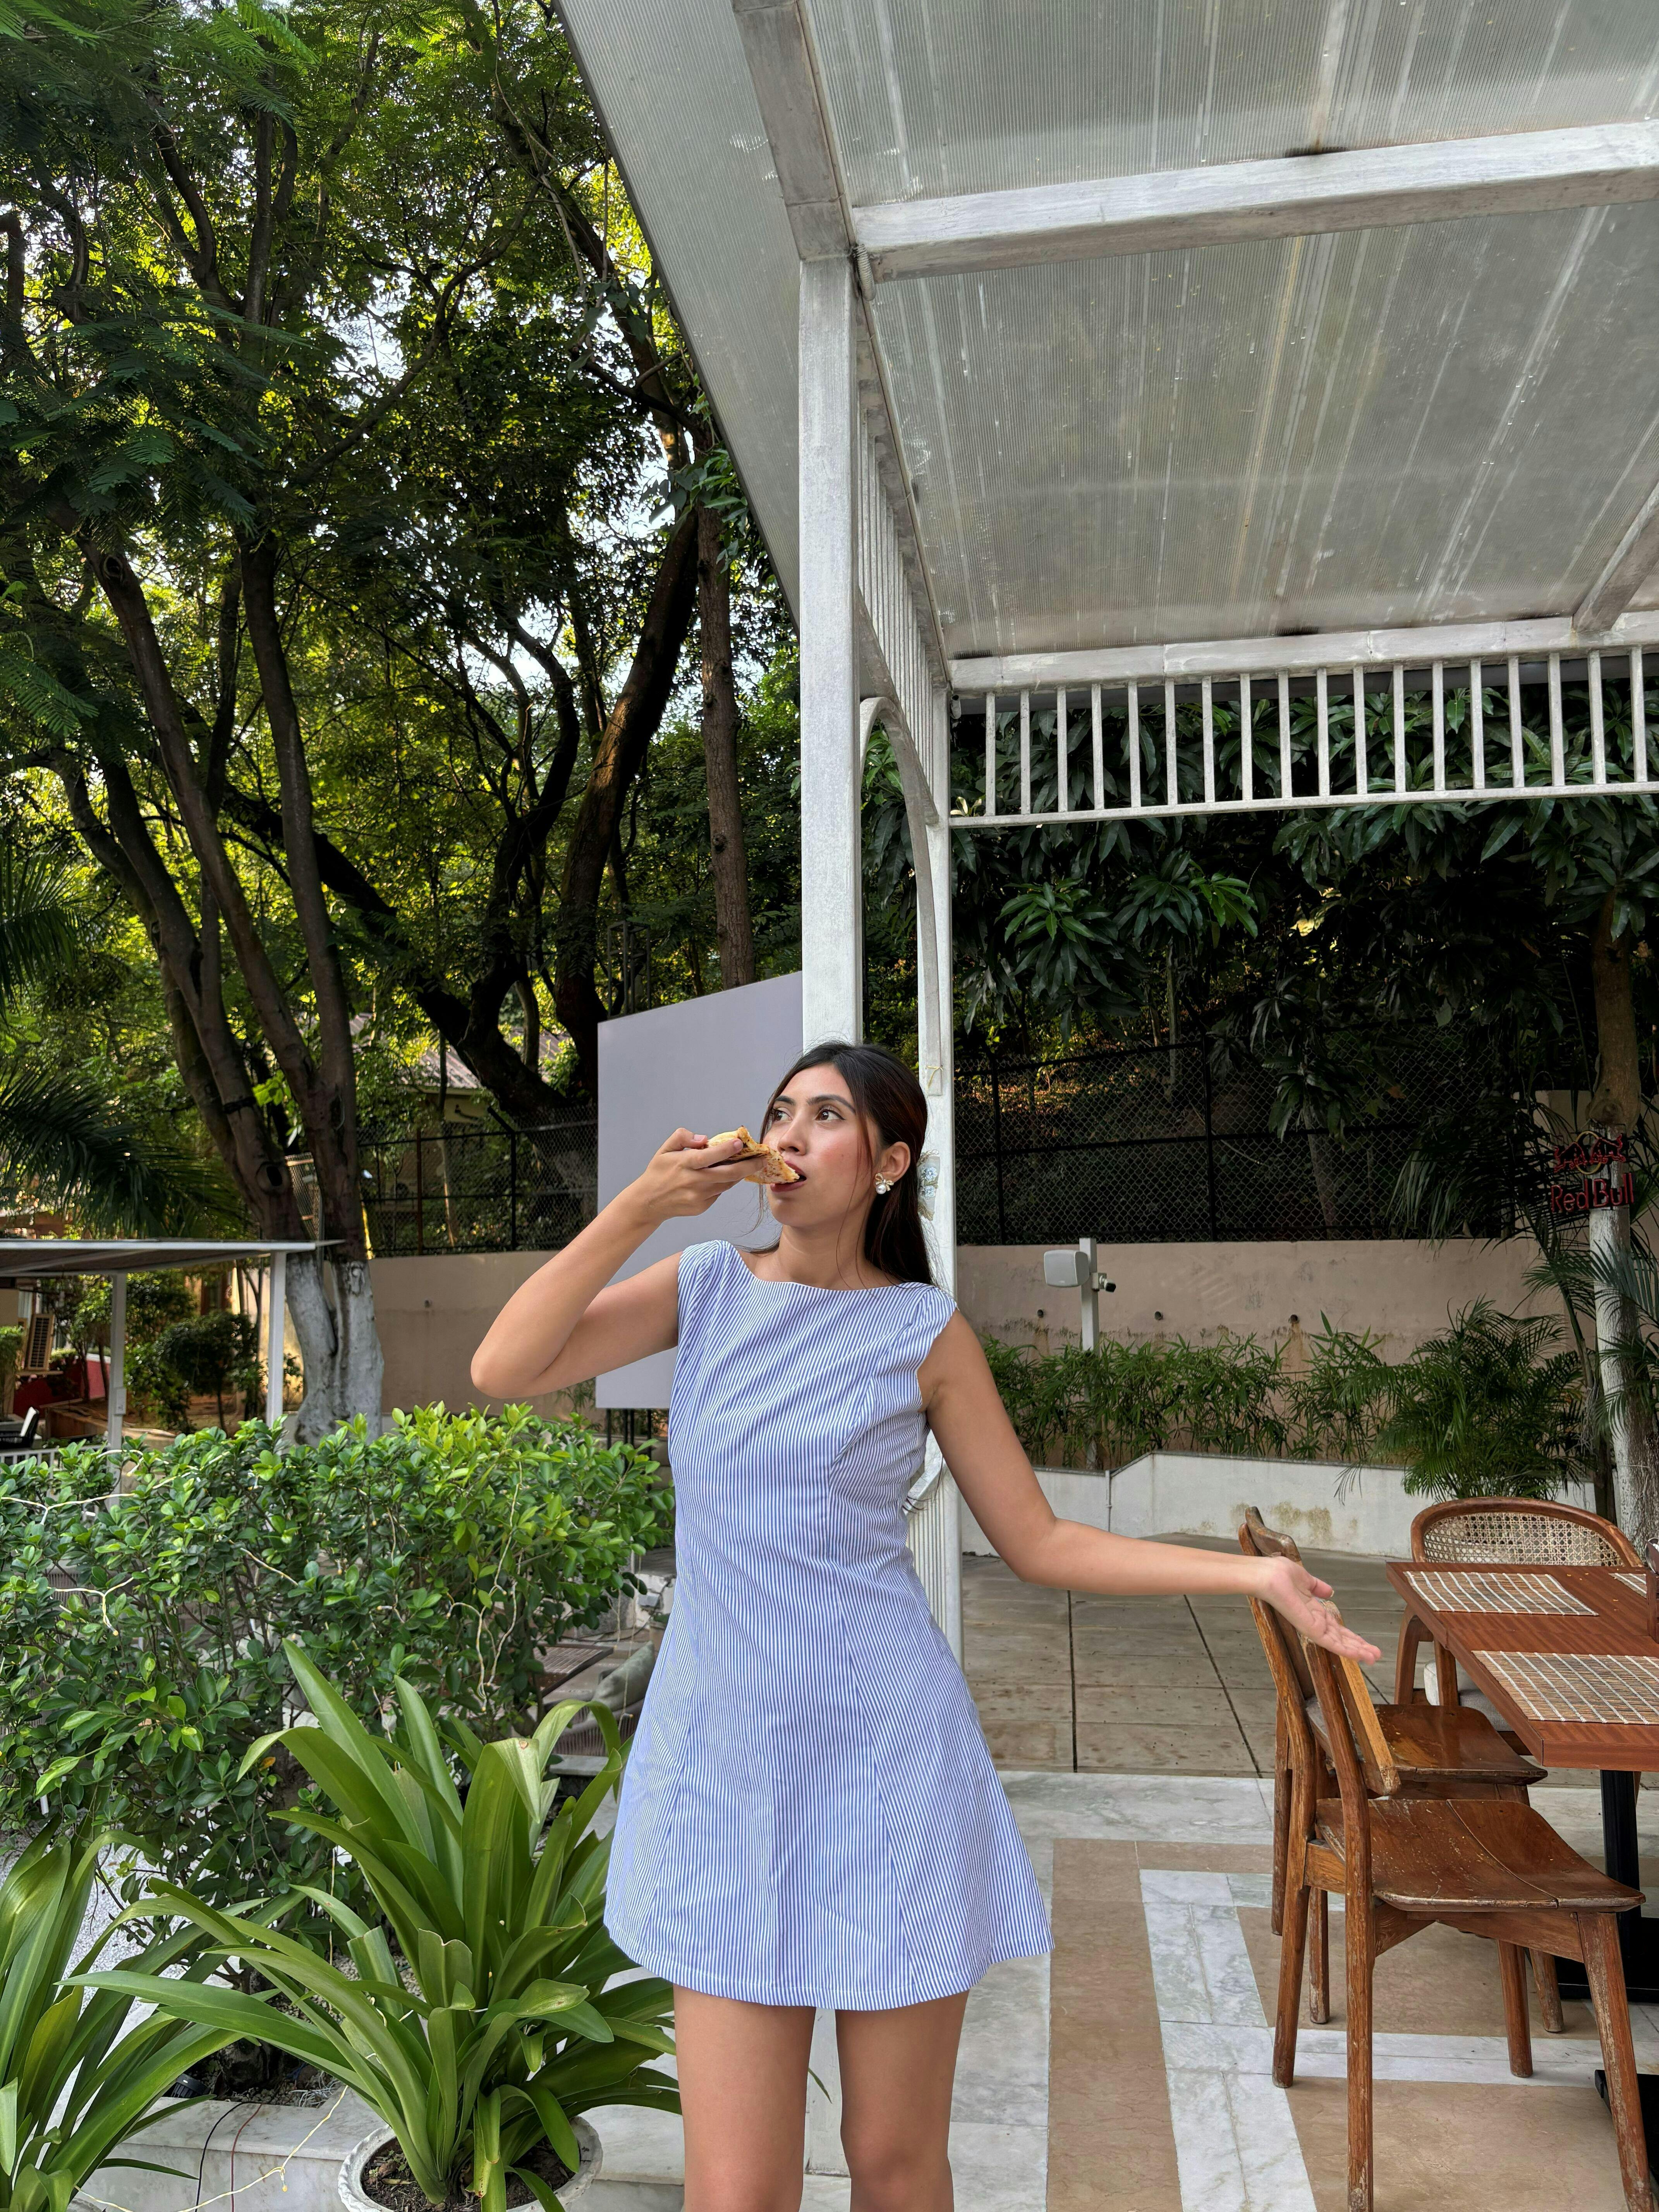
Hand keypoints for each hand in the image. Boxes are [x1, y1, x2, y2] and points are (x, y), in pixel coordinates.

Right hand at [623, 1128, 754, 1224]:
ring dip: (740, 1174)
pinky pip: (719, 1193)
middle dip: (749, 1166)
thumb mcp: (665, 1149)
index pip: (709, 1156)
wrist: (649, 1202)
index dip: (727, 1150)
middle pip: (727, 1174)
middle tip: (762, 1158)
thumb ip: (683, 1137)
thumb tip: (704, 1138)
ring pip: (727, 1184)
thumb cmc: (659, 1171)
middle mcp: (693, 1181)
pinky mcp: (702, 1207)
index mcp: (684, 1164)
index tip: (741, 1143)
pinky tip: (726, 1176)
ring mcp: (698, 1197)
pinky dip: (724, 1184)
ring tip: (752, 1164)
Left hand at [1253, 1556, 1380, 1663]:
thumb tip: (1329, 1591)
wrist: (1267, 1576)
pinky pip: (1331, 1642)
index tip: (1365, 1642)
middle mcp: (1314, 1621)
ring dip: (1358, 1651)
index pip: (1336, 1627)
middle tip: (1375, 1655)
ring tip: (1373, 1658)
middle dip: (1358, 1646)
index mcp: (1313, 1611)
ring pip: (1339, 1643)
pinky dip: (1347, 1650)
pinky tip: (1360, 1655)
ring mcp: (1312, 1627)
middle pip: (1340, 1638)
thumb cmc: (1279, 1574)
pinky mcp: (1310, 1629)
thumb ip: (1317, 1587)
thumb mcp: (1305, 1579)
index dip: (1351, 1635)